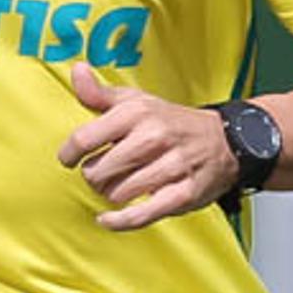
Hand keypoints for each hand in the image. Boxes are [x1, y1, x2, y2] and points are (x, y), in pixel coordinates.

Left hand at [57, 63, 238, 230]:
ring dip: (111, 194)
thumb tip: (77, 71)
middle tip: (105, 171)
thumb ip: (100, 94)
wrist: (224, 140)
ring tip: (122, 183)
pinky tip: (107, 219)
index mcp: (137, 113)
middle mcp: (154, 137)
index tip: (70, 158)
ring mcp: (171, 166)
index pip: (83, 139)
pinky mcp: (182, 194)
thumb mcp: (135, 102)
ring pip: (115, 194)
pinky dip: (118, 221)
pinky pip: (140, 215)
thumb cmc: (170, 122)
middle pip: (96, 172)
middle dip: (94, 176)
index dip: (69, 154)